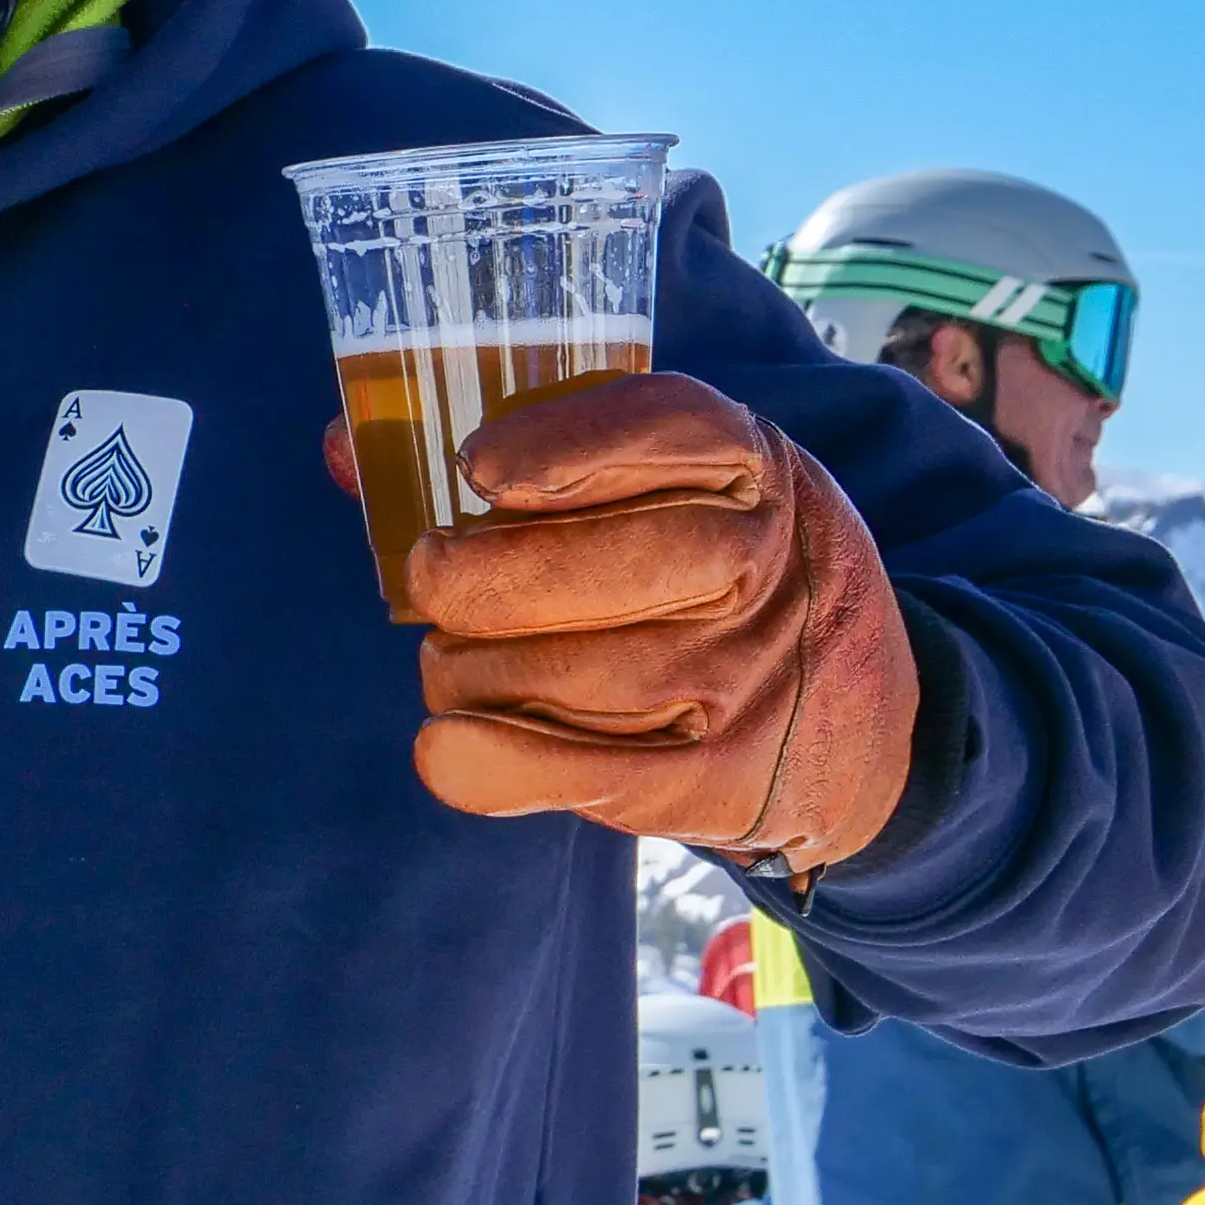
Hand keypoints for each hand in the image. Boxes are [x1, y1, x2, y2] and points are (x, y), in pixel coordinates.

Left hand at [365, 374, 916, 869]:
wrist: (863, 721)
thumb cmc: (721, 578)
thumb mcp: (682, 490)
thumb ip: (529, 461)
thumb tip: (342, 446)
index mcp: (754, 469)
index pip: (669, 426)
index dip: (564, 444)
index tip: (479, 469)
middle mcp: (764, 564)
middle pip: (599, 562)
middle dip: (478, 576)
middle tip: (434, 580)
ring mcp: (743, 678)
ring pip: (560, 670)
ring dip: (469, 668)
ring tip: (462, 660)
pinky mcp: (713, 778)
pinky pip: (572, 772)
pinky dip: (483, 760)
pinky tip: (444, 744)